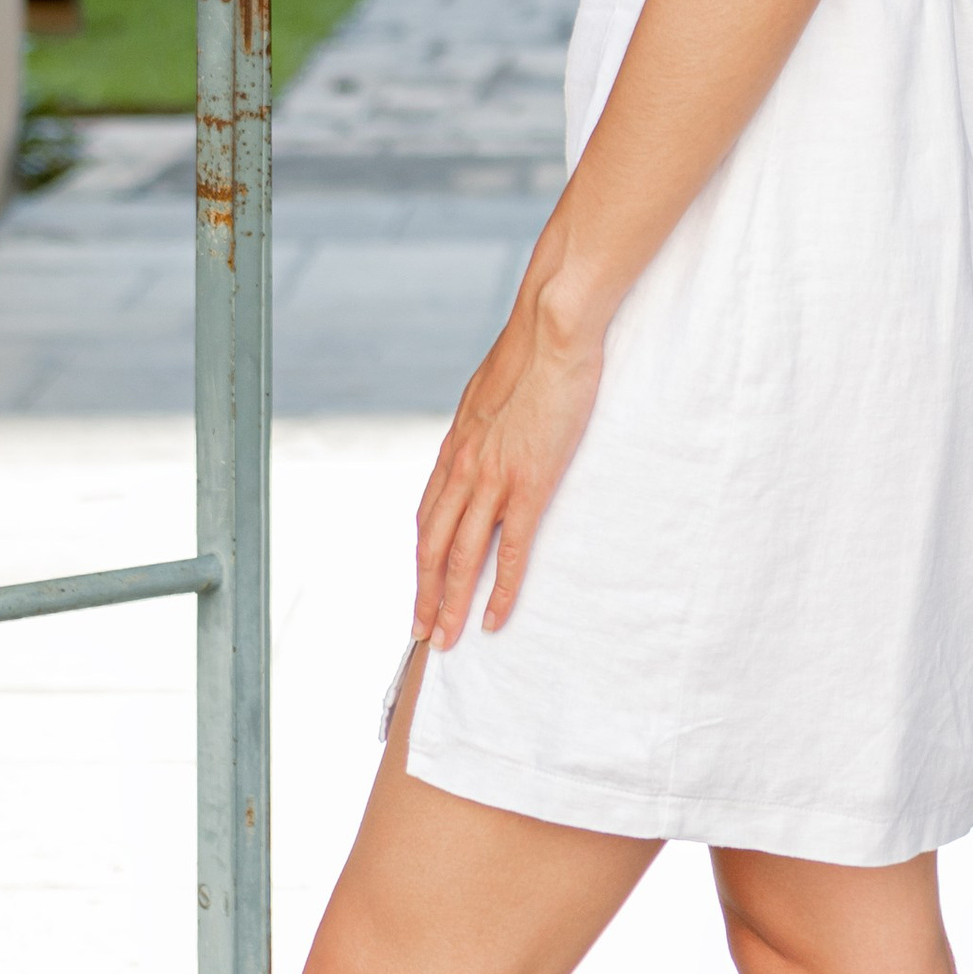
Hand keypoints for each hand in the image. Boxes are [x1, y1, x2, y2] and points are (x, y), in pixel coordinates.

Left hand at [414, 292, 604, 646]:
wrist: (552, 333)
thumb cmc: (531, 354)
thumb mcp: (490, 391)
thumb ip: (484, 423)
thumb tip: (485, 433)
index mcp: (455, 447)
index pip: (428, 515)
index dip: (422, 557)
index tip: (421, 586)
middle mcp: (463, 468)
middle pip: (432, 545)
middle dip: (424, 593)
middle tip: (421, 632)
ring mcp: (492, 479)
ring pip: (460, 557)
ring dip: (450, 604)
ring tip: (446, 640)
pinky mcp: (528, 484)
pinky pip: (509, 551)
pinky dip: (499, 590)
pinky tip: (494, 618)